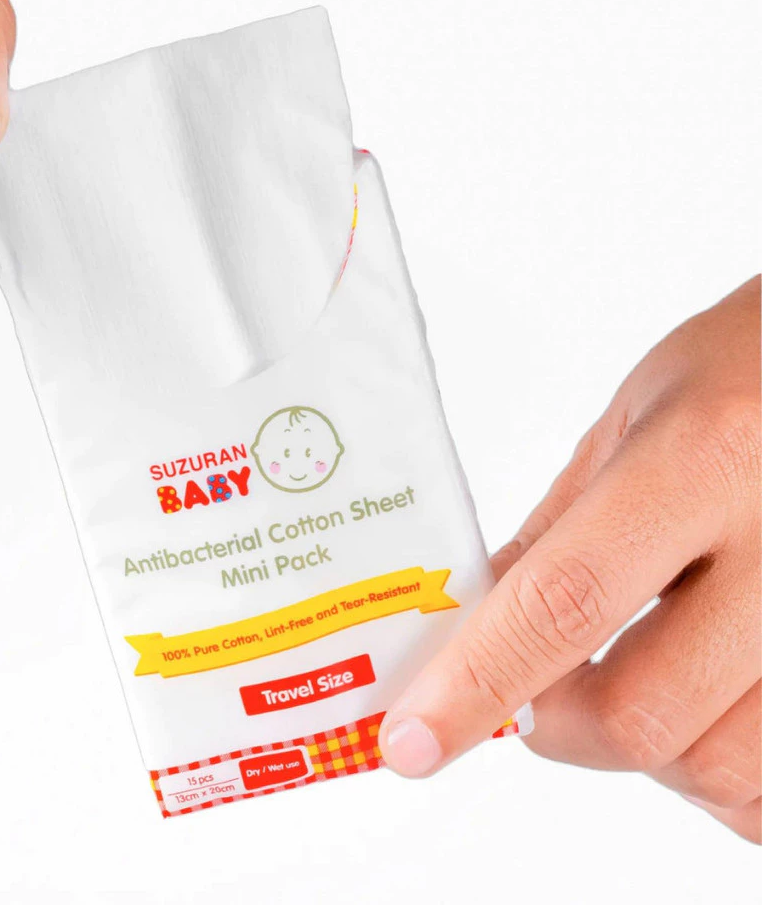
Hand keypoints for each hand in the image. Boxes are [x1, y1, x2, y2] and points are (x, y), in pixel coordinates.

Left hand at [379, 277, 760, 842]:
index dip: (475, 684)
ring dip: (647, 750)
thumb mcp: (631, 423)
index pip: (564, 601)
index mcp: (704, 461)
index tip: (413, 741)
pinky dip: (718, 765)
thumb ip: (556, 532)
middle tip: (534, 690)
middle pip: (643, 715)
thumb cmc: (742, 371)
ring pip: (721, 771)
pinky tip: (703, 696)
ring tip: (639, 675)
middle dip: (556, 725)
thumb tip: (470, 627)